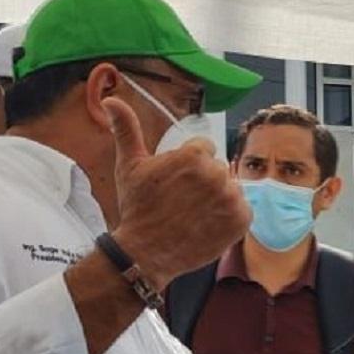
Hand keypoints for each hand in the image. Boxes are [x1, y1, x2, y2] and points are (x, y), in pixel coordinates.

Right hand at [103, 97, 250, 288]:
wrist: (145, 254)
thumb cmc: (137, 209)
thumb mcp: (129, 166)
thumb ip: (127, 129)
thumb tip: (110, 99)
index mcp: (193, 155)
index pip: (204, 149)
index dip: (189, 167)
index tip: (175, 185)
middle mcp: (215, 173)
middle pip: (217, 169)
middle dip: (203, 182)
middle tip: (182, 202)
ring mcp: (230, 198)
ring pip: (230, 188)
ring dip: (217, 199)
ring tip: (194, 214)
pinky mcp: (240, 220)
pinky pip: (242, 209)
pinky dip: (229, 218)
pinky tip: (208, 224)